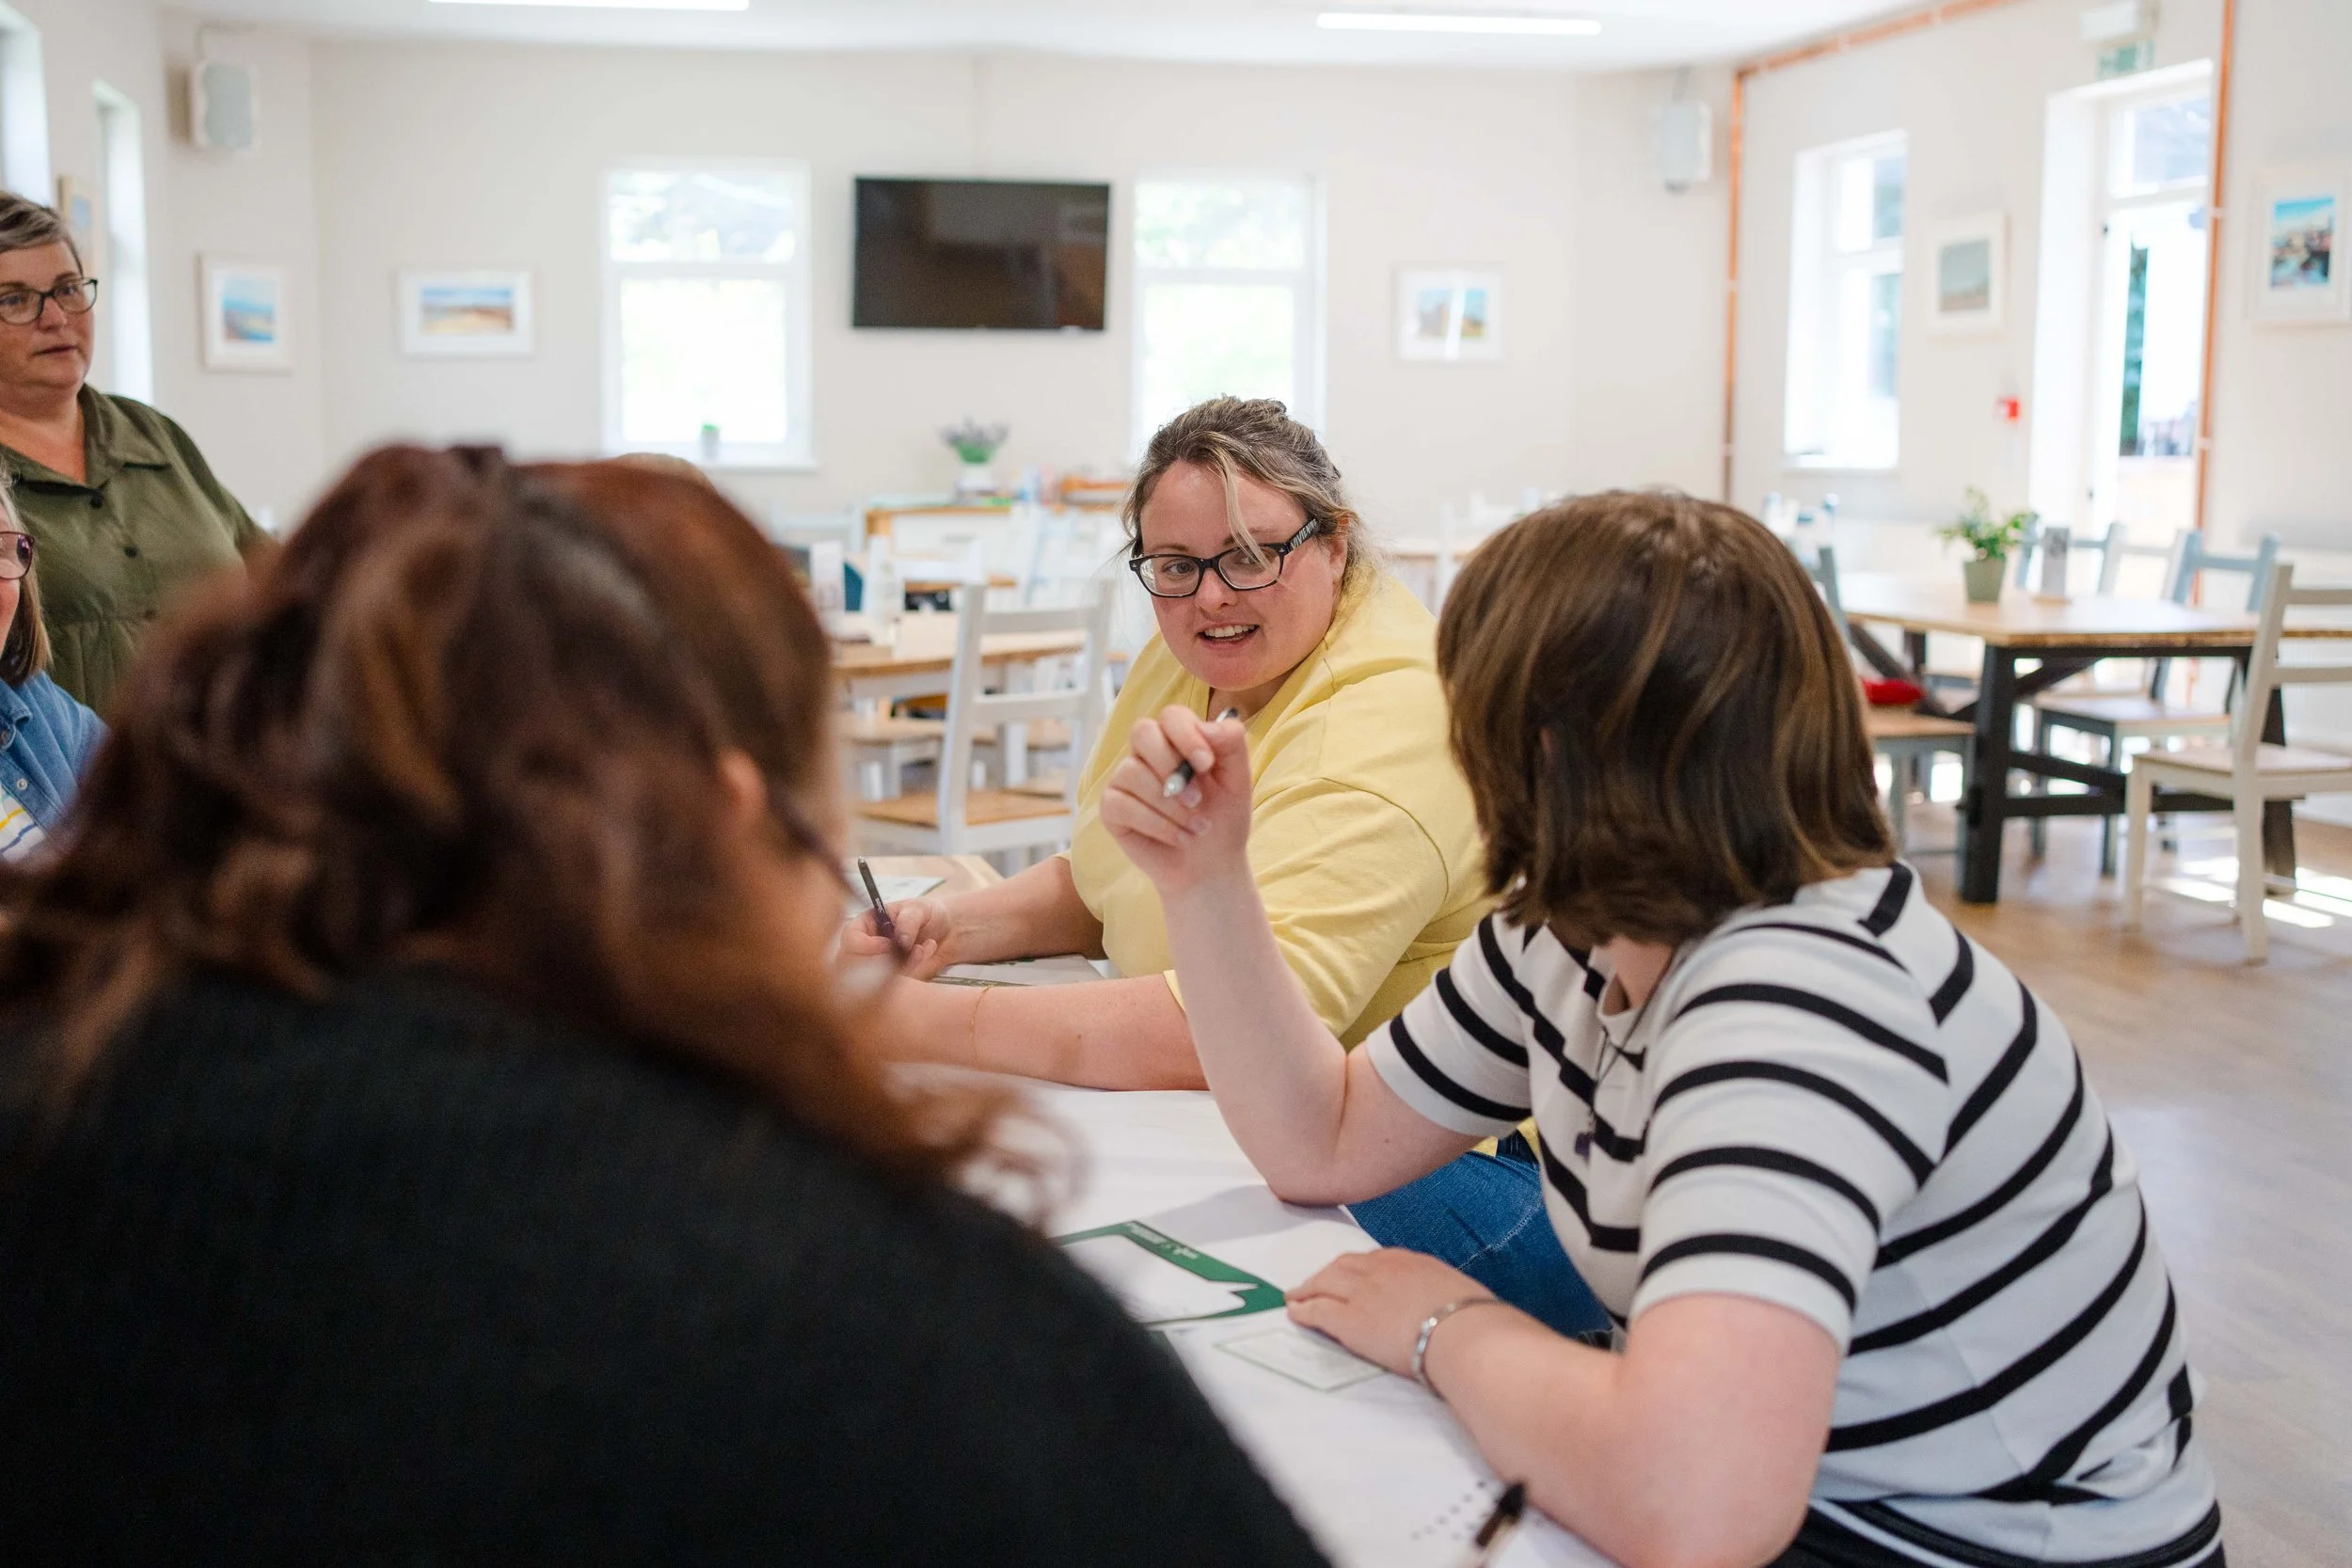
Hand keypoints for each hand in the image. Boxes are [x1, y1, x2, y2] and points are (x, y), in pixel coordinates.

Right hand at [840, 896, 953, 979]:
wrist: (948, 931)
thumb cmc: (927, 914)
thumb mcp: (919, 909)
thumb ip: (908, 921)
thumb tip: (900, 940)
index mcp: (865, 925)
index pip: (850, 939)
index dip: (866, 945)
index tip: (890, 945)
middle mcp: (867, 948)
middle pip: (857, 966)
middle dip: (887, 961)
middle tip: (910, 949)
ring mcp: (879, 968)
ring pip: (880, 980)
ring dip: (907, 965)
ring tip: (923, 948)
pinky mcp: (893, 983)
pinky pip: (899, 987)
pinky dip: (916, 970)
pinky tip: (926, 952)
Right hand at [1099, 706, 1251, 893]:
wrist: (1211, 865)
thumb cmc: (1223, 818)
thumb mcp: (1238, 779)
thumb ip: (1231, 743)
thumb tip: (1206, 726)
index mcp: (1178, 740)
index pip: (1171, 716)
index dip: (1186, 735)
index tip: (1206, 764)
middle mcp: (1147, 754)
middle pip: (1142, 732)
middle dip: (1170, 765)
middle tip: (1197, 799)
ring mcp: (1125, 780)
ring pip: (1133, 772)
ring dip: (1171, 806)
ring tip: (1197, 827)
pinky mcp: (1112, 808)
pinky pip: (1122, 805)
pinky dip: (1157, 825)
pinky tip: (1180, 838)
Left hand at [1284, 1249, 1497, 1376]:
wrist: (1463, 1335)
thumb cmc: (1474, 1321)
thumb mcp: (1460, 1294)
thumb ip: (1444, 1295)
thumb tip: (1450, 1307)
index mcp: (1411, 1263)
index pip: (1375, 1259)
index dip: (1358, 1267)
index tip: (1351, 1274)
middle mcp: (1382, 1271)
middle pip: (1344, 1265)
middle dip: (1327, 1273)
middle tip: (1316, 1282)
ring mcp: (1363, 1293)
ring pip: (1324, 1282)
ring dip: (1308, 1288)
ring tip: (1296, 1296)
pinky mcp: (1350, 1321)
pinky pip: (1317, 1311)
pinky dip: (1303, 1310)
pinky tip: (1295, 1313)